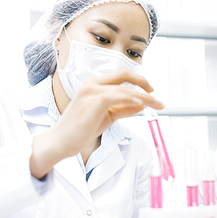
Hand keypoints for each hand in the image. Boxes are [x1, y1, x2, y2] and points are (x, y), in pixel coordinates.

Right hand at [30, 68, 164, 178]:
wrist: (60, 143)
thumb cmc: (80, 131)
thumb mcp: (106, 117)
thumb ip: (123, 109)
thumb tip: (142, 105)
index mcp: (94, 85)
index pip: (120, 75)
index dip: (138, 80)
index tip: (150, 90)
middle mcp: (92, 84)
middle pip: (124, 74)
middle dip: (143, 82)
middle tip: (156, 94)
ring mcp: (92, 92)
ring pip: (125, 89)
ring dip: (144, 96)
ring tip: (156, 104)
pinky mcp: (93, 102)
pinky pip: (118, 96)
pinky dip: (132, 99)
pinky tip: (142, 104)